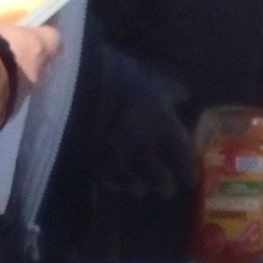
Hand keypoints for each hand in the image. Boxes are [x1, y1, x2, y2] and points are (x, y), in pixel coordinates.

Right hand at [0, 0, 65, 96]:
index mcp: (36, 48)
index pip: (54, 39)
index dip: (45, 34)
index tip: (34, 28)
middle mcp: (36, 76)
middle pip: (43, 67)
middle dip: (29, 60)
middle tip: (10, 51)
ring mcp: (21, 100)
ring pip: (23, 88)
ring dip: (11, 80)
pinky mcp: (3, 118)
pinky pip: (4, 104)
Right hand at [79, 43, 198, 205]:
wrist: (73, 85)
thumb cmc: (116, 74)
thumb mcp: (149, 78)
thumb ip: (170, 91)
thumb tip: (185, 97)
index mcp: (164, 126)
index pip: (185, 159)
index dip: (188, 171)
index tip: (190, 179)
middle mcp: (145, 149)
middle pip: (163, 183)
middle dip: (165, 186)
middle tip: (165, 187)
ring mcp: (119, 160)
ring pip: (137, 188)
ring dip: (140, 187)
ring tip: (138, 185)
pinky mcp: (94, 166)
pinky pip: (111, 184)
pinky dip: (116, 184)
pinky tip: (115, 179)